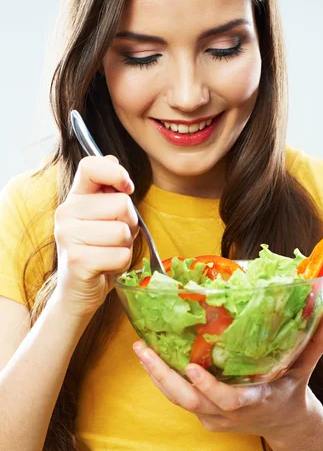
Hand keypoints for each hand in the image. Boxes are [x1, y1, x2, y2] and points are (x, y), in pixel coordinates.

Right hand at [53, 155, 138, 317]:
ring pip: (123, 231)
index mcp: (75, 197)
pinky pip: (121, 255)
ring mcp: (68, 237)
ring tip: (109, 252)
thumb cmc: (98, 249)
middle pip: (121, 203)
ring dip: (125, 246)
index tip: (126, 189)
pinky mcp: (78, 261)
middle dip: (129, 223)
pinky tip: (106, 267)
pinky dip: (122, 264)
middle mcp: (66, 213)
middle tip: (114, 238)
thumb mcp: (103, 216)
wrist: (78, 291)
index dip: (116, 173)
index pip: (91, 166)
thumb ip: (109, 189)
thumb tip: (113, 159)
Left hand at [133, 310, 322, 439]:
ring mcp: (213, 417)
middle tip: (144, 350)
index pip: (228, 401)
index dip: (209, 388)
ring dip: (157, 375)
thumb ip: (316, 343)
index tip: (192, 368)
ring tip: (140, 348)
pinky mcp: (204, 415)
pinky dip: (163, 379)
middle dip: (164, 377)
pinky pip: (179, 398)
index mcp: (253, 401)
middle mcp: (229, 413)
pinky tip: (151, 356)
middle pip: (190, 401)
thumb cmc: (291, 390)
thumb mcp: (304, 369)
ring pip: (178, 400)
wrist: (283, 423)